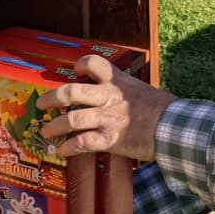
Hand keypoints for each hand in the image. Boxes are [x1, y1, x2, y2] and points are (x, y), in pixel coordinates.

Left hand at [37, 54, 177, 160]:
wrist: (173, 127)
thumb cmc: (160, 109)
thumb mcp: (139, 89)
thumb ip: (121, 89)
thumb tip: (106, 93)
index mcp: (117, 81)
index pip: (92, 62)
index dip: (80, 65)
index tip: (74, 71)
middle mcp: (108, 96)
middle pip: (71, 92)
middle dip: (51, 98)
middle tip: (41, 104)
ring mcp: (107, 118)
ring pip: (72, 119)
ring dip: (54, 127)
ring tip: (46, 132)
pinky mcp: (110, 139)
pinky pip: (82, 143)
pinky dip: (68, 148)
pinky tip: (62, 151)